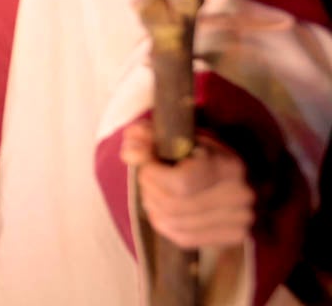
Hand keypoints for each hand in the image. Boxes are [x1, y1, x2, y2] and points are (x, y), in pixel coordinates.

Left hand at [120, 120, 254, 248]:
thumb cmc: (194, 150)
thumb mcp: (172, 134)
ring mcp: (240, 219)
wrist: (223, 173)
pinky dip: (163, 225)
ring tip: (150, 194)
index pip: (182, 182)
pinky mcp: (233, 236)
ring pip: (177, 223)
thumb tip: (131, 152)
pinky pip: (185, 238)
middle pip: (176, 206)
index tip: (145, 166)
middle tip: (144, 180)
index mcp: (229, 165)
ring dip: (153, 209)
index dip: (153, 175)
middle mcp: (240, 194)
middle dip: (150, 192)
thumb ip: (147, 137)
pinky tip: (160, 211)